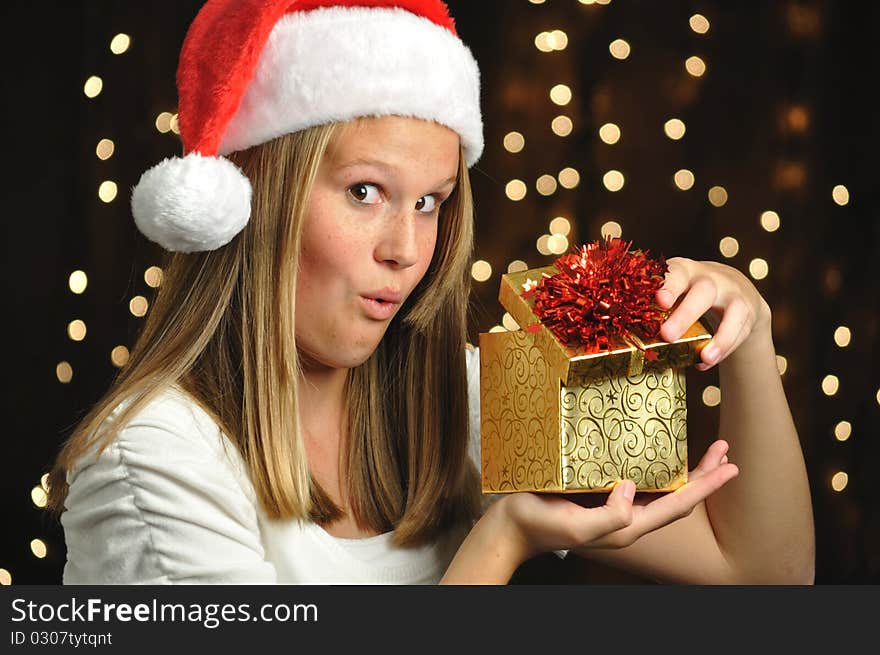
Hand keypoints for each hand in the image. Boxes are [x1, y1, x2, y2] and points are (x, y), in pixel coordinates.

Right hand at [495, 440, 737, 559]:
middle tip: (725, 452)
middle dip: (704, 475)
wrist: (510, 527)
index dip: (706, 485)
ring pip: (661, 487)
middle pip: (677, 496)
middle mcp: (627, 517)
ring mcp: (613, 505)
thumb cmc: (539, 526)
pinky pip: (637, 480)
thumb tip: (632, 488)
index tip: (730, 467)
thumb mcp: (576, 526)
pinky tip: (655, 453)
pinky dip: (656, 466)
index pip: (677, 504)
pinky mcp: (598, 493)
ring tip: (703, 452)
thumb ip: (608, 516)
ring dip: (686, 470)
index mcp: (628, 527)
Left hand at [656, 257, 771, 370]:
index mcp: (684, 271)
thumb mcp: (675, 292)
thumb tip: (630, 333)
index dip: (668, 286)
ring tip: (704, 358)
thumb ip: (657, 307)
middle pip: (703, 291)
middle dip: (686, 314)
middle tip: (667, 335)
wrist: (735, 291)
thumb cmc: (691, 294)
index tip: (659, 301)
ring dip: (720, 337)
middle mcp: (710, 278)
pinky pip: (741, 330)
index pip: (676, 273)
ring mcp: (733, 294)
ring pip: (733, 311)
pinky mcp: (749, 311)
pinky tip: (707, 362)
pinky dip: (725, 348)